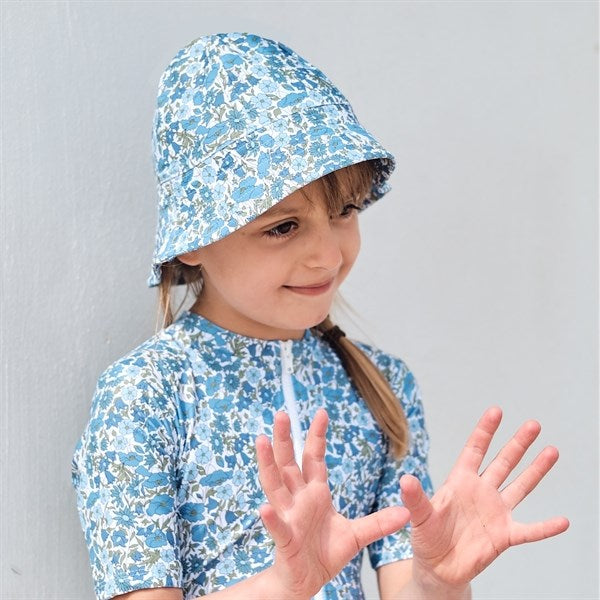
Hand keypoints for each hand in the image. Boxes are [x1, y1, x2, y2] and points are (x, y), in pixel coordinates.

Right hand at [256, 408, 409, 599]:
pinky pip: (277, 527)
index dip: (317, 436)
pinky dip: (271, 518)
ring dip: (268, 463)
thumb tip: (406, 512)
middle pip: (289, 463)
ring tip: (262, 440)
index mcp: (315, 493)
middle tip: (282, 413)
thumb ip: (378, 522)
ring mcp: (289, 517)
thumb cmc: (324, 554)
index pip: (314, 458)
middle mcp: (298, 499)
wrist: (306, 582)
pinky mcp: (285, 540)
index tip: (321, 412)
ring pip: (275, 486)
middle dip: (285, 438)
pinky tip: (264, 508)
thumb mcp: (357, 536)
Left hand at [400, 406, 569, 589]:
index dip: (485, 431)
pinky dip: (545, 527)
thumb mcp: (419, 516)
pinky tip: (563, 521)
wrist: (438, 568)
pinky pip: (529, 530)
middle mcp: (481, 491)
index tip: (496, 411)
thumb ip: (416, 498)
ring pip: (520, 486)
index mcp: (460, 481)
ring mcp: (495, 512)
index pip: (475, 450)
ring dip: (535, 470)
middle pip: (503, 462)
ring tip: (551, 451)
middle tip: (533, 424)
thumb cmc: (427, 537)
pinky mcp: (504, 536)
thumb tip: (405, 479)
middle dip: (518, 443)